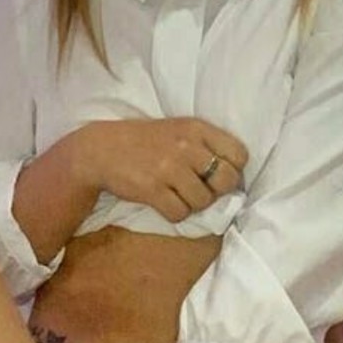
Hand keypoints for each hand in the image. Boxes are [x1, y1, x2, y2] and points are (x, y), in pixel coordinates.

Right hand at [77, 117, 247, 224]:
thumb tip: (234, 177)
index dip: (233, 169)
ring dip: (193, 204)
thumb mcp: (180, 130)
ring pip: (204, 201)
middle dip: (217, 191)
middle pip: (227, 180)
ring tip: (179, 194)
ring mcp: (169, 167)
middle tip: (200, 189)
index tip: (217, 174)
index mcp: (197, 128)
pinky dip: (175, 213)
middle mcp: (186, 146)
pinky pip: (180, 213)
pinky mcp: (152, 189)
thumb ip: (206, 145)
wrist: (102, 149)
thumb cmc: (147, 141)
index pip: (239, 154)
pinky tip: (164, 202)